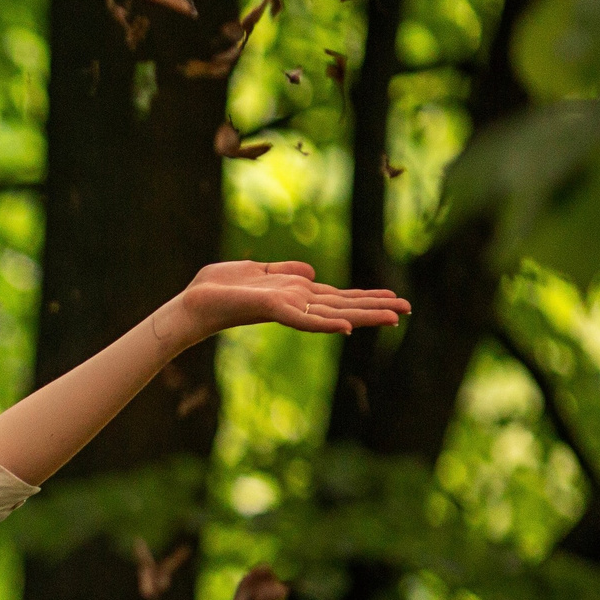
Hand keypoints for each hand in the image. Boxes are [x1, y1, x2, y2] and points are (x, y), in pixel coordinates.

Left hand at [161, 259, 410, 344]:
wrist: (191, 303)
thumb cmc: (217, 289)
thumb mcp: (256, 271)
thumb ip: (284, 271)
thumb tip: (313, 272)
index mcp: (295, 294)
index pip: (338, 298)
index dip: (366, 298)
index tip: (394, 300)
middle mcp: (296, 303)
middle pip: (343, 306)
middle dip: (375, 308)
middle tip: (408, 310)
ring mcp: (287, 308)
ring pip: (332, 313)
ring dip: (363, 315)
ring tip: (395, 317)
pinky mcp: (273, 309)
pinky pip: (303, 319)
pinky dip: (324, 324)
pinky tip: (346, 329)